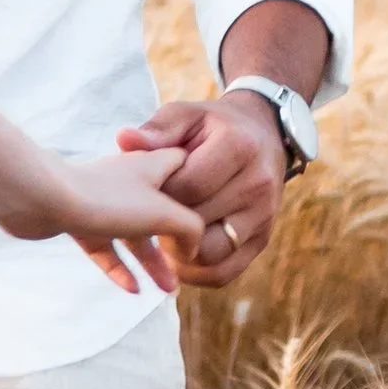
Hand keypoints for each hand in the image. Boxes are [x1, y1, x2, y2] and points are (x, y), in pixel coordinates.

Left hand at [50, 148, 201, 293]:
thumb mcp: (164, 213)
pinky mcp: (79, 220)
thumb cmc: (106, 199)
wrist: (41, 199)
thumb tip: (192, 248)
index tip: (217, 213)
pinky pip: (105, 248)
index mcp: (152, 166)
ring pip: (134, 234)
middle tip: (191, 267)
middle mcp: (129, 180)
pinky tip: (133, 289)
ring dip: (152, 262)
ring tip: (168, 290)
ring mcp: (102, 201)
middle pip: (162, 209)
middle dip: (179, 239)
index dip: (203, 188)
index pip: (187, 168)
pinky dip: (119, 267)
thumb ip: (191, 228)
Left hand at [119, 91, 288, 288]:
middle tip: (144, 219)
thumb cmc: (214, 126)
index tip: (144, 193)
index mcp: (237, 148)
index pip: (188, 187)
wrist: (262, 135)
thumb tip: (124, 140)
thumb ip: (157, 129)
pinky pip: (224, 272)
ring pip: (210, 254)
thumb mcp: (187, 115)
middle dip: (163, 224)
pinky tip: (176, 257)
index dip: (158, 196)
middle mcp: (257, 184)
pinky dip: (195, 273)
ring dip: (177, 254)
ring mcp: (263, 215)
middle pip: (197, 223)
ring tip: (160, 237)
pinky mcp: (262, 240)